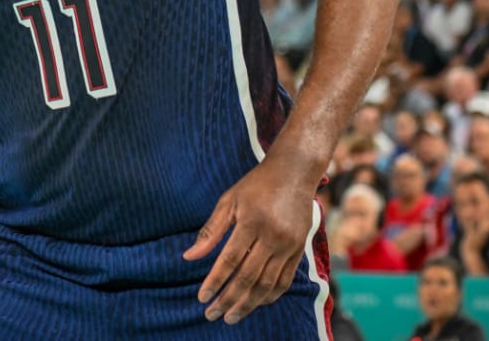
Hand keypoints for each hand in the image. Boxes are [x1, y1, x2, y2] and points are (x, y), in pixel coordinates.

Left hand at [183, 159, 319, 323]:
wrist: (295, 172)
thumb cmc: (256, 184)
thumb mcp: (229, 200)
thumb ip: (210, 231)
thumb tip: (189, 257)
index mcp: (252, 221)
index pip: (229, 260)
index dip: (215, 281)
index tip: (202, 298)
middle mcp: (272, 236)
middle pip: (248, 277)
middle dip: (228, 299)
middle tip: (212, 314)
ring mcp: (288, 245)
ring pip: (267, 284)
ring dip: (248, 304)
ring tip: (231, 316)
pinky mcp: (299, 249)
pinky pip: (284, 280)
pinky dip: (269, 296)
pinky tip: (255, 303)